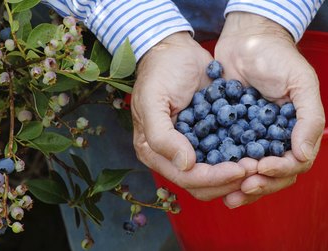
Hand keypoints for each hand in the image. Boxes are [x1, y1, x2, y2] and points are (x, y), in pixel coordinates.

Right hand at [131, 32, 246, 200]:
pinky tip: (258, 151)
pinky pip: (225, 155)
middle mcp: (171, 156)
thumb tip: (186, 165)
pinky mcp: (206, 137)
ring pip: (216, 174)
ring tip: (260, 163)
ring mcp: (190, 147)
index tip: (240, 169)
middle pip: (203, 184)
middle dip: (229, 180)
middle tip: (256, 168)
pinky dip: (240, 157)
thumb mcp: (153, 100)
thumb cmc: (160, 73)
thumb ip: (161, 136)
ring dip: (238, 173)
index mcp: (154, 152)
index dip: (214, 178)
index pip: (186, 177)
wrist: (174, 50)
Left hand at [215, 13, 324, 207]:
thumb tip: (303, 155)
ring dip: (238, 184)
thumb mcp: (301, 82)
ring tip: (227, 195)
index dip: (279, 171)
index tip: (260, 168)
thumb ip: (308, 118)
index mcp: (294, 132)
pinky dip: (220, 168)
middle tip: (242, 190)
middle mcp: (273, 139)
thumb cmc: (277, 58)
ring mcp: (250, 137)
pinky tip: (210, 176)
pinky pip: (226, 155)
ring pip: (247, 171)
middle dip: (258, 185)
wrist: (245, 41)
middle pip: (270, 174)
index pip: (292, 163)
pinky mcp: (228, 131)